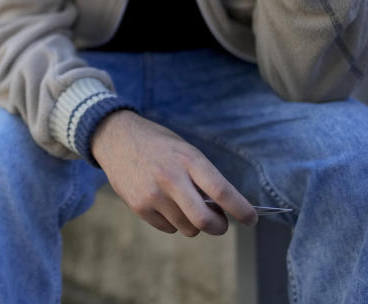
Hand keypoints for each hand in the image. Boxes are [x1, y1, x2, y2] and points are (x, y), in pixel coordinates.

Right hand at [92, 111, 257, 235]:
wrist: (115, 138)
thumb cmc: (158, 144)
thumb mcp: (185, 150)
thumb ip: (203, 177)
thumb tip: (224, 208)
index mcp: (188, 159)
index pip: (222, 191)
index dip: (242, 210)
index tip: (251, 219)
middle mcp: (171, 178)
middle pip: (205, 220)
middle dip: (219, 227)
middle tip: (220, 223)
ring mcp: (153, 194)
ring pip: (187, 228)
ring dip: (193, 223)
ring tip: (184, 204)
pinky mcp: (139, 206)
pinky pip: (167, 228)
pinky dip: (172, 221)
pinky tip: (164, 203)